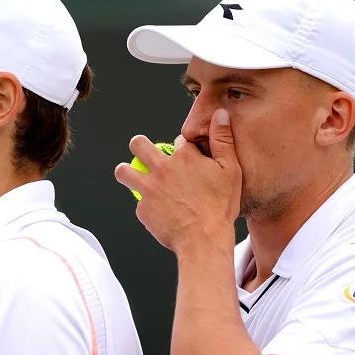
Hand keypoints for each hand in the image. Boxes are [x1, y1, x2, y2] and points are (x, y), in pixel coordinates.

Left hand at [115, 109, 240, 252]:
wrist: (204, 240)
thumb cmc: (220, 207)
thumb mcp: (230, 169)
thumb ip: (223, 139)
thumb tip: (220, 114)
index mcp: (184, 156)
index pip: (178, 141)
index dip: (184, 149)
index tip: (187, 158)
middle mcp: (162, 168)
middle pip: (138, 144)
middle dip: (139, 145)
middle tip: (144, 152)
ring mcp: (149, 189)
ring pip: (124, 171)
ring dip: (126, 171)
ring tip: (131, 175)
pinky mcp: (142, 209)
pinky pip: (138, 203)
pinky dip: (147, 207)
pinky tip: (159, 213)